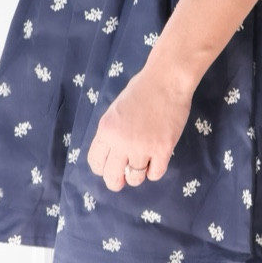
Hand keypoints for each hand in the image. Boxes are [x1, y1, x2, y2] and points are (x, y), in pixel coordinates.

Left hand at [87, 62, 193, 191]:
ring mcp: (142, 148)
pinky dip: (154, 170)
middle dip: (116, 181)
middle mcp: (121, 143)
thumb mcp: (115, 111)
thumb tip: (113, 155)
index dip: (102, 169)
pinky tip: (156, 160)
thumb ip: (111, 133)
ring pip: (135, 179)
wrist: (166, 81)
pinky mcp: (163, 150)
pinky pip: (155, 174)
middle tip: (123, 179)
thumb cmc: (141, 90)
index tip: (109, 168)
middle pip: (112, 177)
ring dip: (137, 175)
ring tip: (143, 164)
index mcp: (106, 130)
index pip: (96, 162)